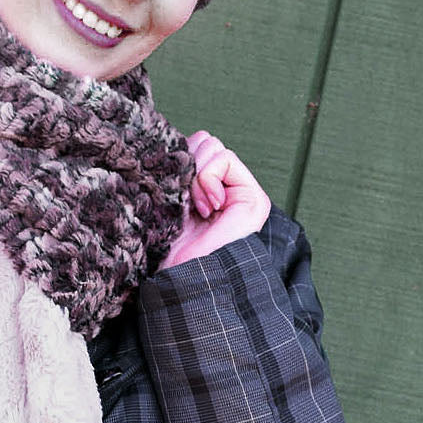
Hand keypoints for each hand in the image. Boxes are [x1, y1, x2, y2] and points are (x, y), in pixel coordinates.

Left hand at [160, 130, 270, 269]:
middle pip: (204, 141)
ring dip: (196, 174)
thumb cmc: (171, 252)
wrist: (183, 280)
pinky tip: (207, 207)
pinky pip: (225, 158)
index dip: (179, 162)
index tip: (174, 196)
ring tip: (196, 208)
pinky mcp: (254, 197)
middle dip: (187, 166)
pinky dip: (208, 178)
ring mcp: (244, 193)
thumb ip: (176, 175)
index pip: (193, 147)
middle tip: (185, 202)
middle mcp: (229, 189)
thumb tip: (170, 145)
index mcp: (208, 190)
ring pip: (213, 145)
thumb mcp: (168, 205)